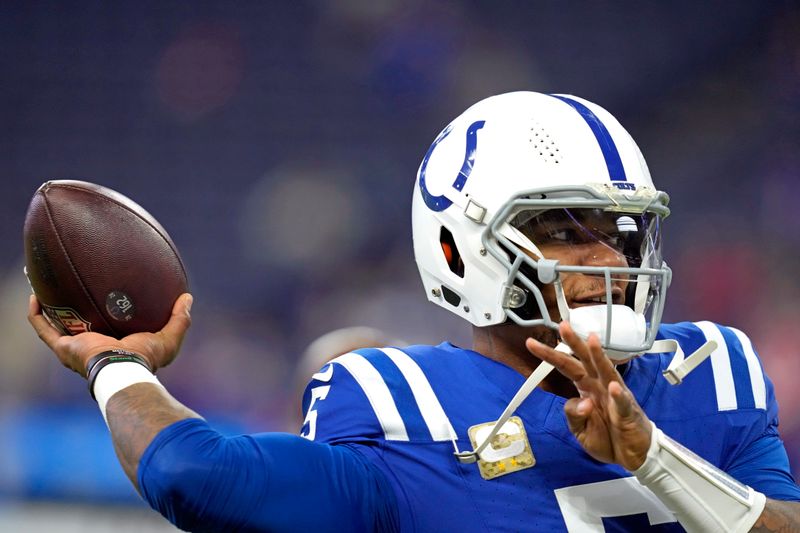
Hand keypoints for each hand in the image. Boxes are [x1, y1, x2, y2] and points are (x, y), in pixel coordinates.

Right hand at [28, 293, 192, 376]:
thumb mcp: (169, 337)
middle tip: (69, 288)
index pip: (107, 328)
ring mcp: (75, 348)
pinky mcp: (63, 347)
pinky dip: (37, 314)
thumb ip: (180, 318)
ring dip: (47, 309)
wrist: (124, 370)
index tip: (103, 294)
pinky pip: (43, 329)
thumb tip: (187, 297)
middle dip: (70, 310)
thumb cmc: (147, 359)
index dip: (102, 313)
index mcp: (114, 345)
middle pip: (77, 326)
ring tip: (44, 287)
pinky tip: (35, 295)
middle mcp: (91, 347)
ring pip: (55, 326)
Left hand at [525, 321, 651, 470]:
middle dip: (574, 343)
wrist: (632, 457)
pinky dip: (618, 395)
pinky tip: (613, 387)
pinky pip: (622, 402)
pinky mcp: (628, 412)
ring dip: (599, 356)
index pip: (566, 366)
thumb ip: (573, 414)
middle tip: (563, 325)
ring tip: (591, 340)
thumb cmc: (607, 438)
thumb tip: (580, 402)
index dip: (550, 355)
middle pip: (585, 361)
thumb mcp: (580, 430)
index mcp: (586, 388)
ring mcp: (615, 397)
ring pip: (606, 372)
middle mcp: (600, 386)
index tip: (531, 343)